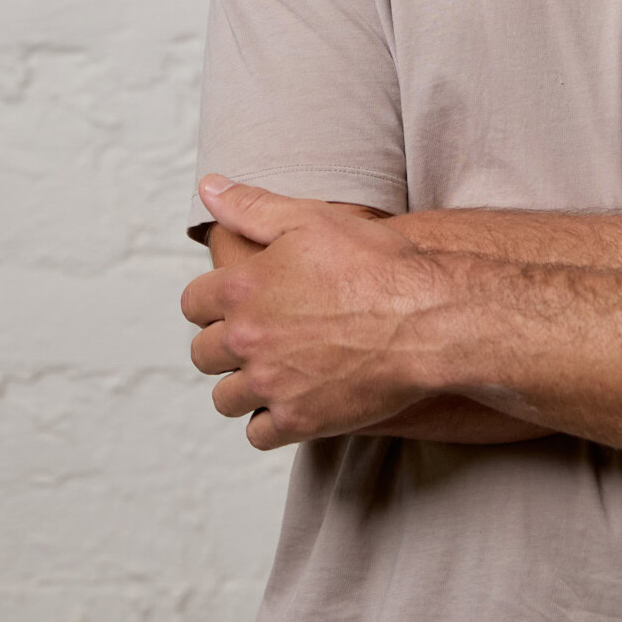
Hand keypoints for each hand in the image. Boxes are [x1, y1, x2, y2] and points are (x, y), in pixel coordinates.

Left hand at [181, 176, 456, 450]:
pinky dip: (271, 421)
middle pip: (204, 353)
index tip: (236, 302)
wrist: (427, 316)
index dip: (213, 301)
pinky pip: (259, 434)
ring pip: (225, 398)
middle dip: (225, 345)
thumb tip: (209, 187)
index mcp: (242, 288)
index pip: (194, 303)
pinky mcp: (299, 420)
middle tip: (259, 336)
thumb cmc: (375, 262)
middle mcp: (247, 339)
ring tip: (273, 371)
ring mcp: (271, 384)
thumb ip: (252, 206)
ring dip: (243, 386)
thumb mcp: (312, 218)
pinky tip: (293, 400)